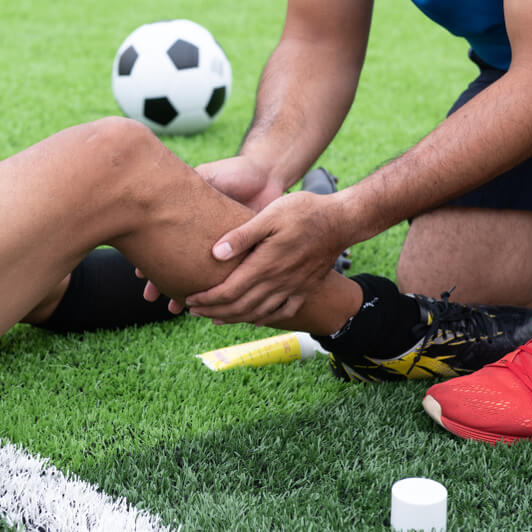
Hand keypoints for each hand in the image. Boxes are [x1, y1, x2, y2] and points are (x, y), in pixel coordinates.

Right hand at [138, 155, 286, 306]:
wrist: (268, 175)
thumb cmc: (233, 173)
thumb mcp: (206, 178)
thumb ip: (188, 190)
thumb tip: (157, 193)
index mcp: (191, 223)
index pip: (166, 243)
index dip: (152, 258)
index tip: (140, 273)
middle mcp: (205, 240)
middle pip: (180, 265)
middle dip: (165, 282)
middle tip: (151, 298)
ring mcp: (224, 251)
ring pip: (202, 277)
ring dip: (190, 292)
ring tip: (177, 308)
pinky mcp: (245, 256)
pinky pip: (230, 277)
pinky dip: (222, 291)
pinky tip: (214, 305)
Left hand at [184, 191, 347, 325]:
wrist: (342, 220)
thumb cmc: (304, 211)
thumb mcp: (270, 215)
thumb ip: (242, 235)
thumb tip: (215, 253)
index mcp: (265, 265)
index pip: (229, 291)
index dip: (207, 299)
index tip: (189, 300)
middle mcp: (278, 282)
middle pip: (240, 306)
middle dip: (214, 312)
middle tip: (193, 312)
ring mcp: (293, 288)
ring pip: (258, 313)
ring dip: (234, 319)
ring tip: (215, 319)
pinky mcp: (306, 289)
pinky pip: (283, 312)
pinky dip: (264, 319)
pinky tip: (254, 319)